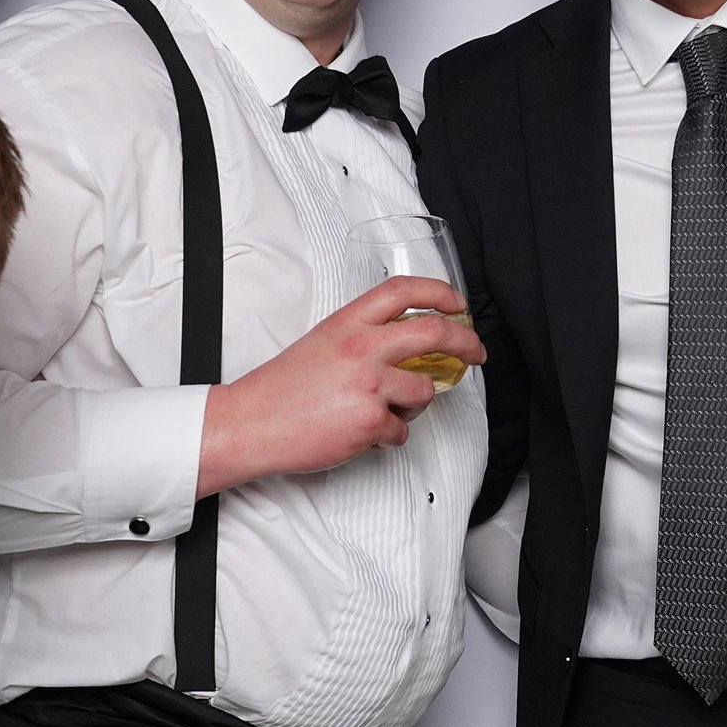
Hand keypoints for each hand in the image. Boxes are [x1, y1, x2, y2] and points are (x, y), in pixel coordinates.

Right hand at [196, 276, 485, 494]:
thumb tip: (406, 346)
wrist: (251, 423)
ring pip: (424, 391)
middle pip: (434, 332)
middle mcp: (362, 346)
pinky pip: (402, 430)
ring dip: (414, 405)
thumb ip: (363, 338)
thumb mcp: (324, 343)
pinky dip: (388, 436)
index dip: (439, 292)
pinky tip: (361, 433)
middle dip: (467, 342)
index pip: (404, 290)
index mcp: (348, 322)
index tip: (458, 304)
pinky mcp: (371, 419)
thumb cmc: (282, 389)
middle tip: (475, 353)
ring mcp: (369, 383)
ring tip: (385, 411)